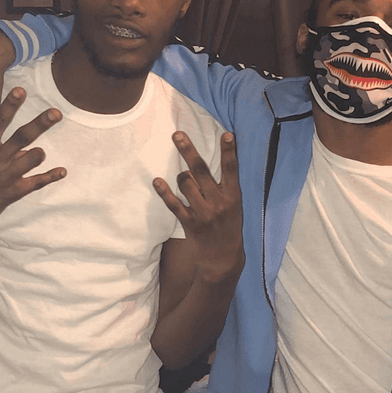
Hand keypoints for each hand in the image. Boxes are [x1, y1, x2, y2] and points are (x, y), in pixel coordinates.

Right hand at [0, 88, 65, 242]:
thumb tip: (18, 143)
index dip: (9, 105)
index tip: (20, 90)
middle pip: (20, 137)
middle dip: (39, 124)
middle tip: (56, 112)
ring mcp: (3, 177)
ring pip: (27, 161)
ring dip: (37, 155)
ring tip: (40, 152)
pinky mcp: (11, 194)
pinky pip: (35, 184)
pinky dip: (50, 177)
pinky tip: (62, 172)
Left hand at [153, 132, 243, 283]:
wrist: (222, 257)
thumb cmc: (228, 226)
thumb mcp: (234, 205)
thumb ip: (223, 186)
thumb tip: (200, 162)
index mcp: (233, 196)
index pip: (232, 170)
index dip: (229, 152)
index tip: (226, 134)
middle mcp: (219, 203)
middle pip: (201, 171)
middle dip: (188, 151)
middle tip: (177, 134)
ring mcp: (203, 213)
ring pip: (186, 184)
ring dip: (181, 176)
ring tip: (183, 176)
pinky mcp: (190, 223)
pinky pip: (174, 205)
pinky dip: (164, 193)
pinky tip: (156, 181)